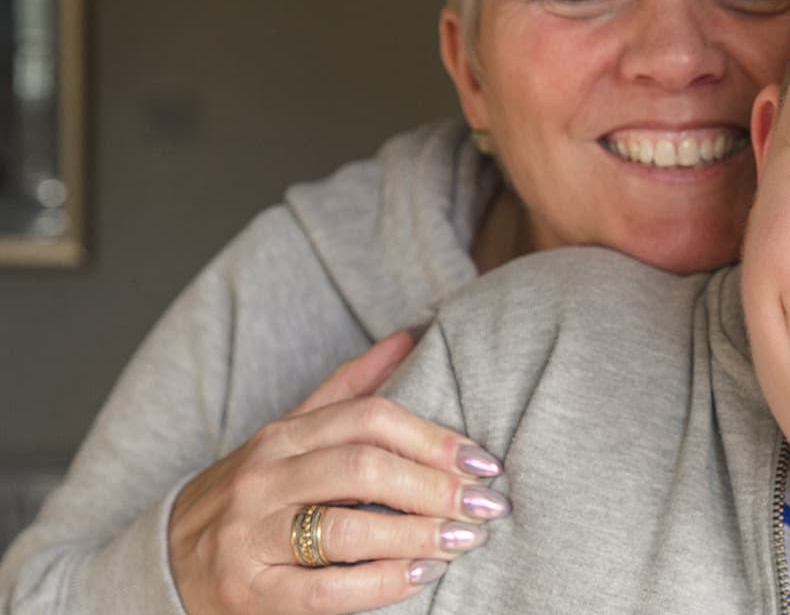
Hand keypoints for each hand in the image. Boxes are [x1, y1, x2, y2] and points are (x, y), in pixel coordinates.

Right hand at [169, 332, 508, 614]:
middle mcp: (263, 480)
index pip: (368, 419)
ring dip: (418, 534)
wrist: (164, 567)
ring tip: (465, 540)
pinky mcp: (251, 594)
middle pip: (363, 468)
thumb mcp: (287, 438)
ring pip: (347, 528)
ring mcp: (251, 537)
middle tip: (487, 504)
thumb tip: (409, 337)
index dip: (434, 438)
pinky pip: (327, 589)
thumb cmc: (248, 500)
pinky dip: (382, 582)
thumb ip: (347, 391)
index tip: (483, 460)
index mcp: (281, 437)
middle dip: (436, 486)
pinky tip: (421, 575)